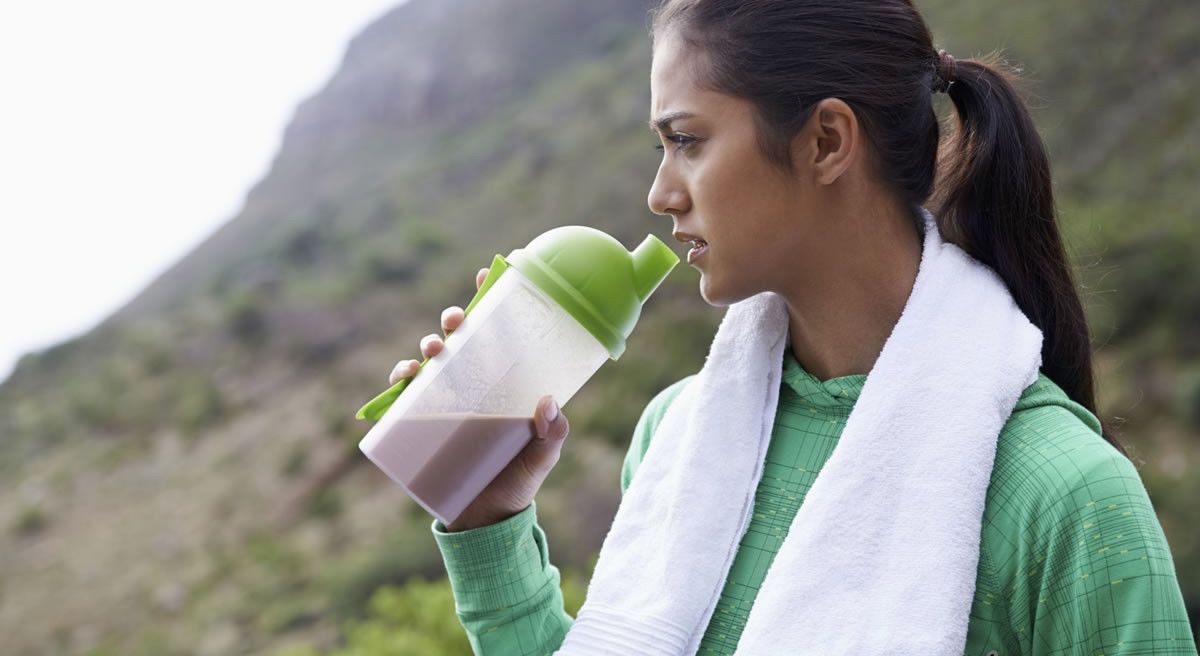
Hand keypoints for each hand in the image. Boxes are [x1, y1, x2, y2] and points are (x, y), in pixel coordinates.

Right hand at [388, 266, 570, 531]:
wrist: (487, 522)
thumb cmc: (518, 481)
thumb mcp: (542, 457)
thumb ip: (552, 434)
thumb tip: (549, 403)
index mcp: (504, 382)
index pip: (499, 332)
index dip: (492, 298)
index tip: (489, 272)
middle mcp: (474, 385)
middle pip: (461, 339)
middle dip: (455, 320)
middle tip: (456, 319)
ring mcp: (446, 403)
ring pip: (432, 361)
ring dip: (428, 346)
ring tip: (433, 349)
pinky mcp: (422, 425)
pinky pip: (405, 396)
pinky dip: (400, 381)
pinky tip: (405, 376)